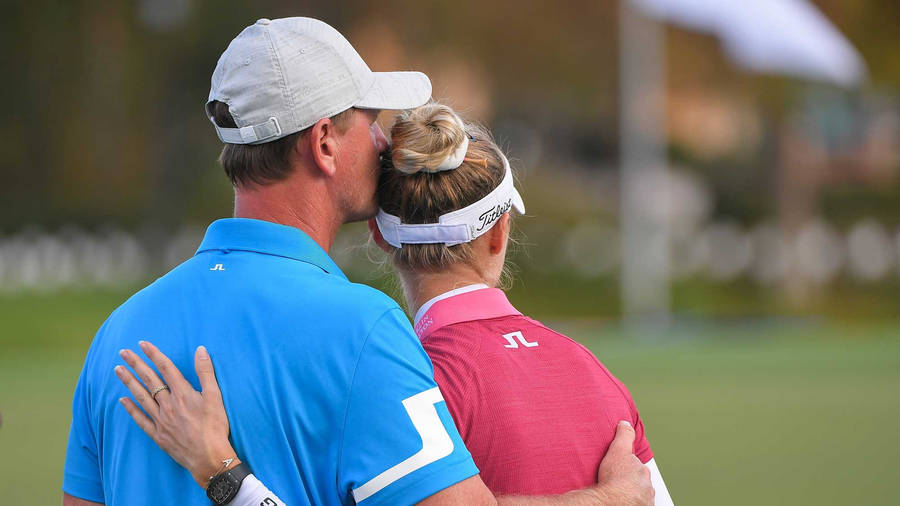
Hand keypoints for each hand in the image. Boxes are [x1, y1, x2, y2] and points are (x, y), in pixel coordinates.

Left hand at [114, 341, 237, 488]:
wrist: (209, 457)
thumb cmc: (215, 426)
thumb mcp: (215, 396)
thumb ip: (206, 372)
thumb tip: (200, 350)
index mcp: (183, 393)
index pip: (165, 368)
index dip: (154, 354)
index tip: (142, 344)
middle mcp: (168, 404)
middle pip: (149, 379)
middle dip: (136, 364)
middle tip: (123, 352)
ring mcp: (160, 419)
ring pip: (141, 396)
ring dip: (129, 382)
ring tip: (118, 370)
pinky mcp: (158, 434)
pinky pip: (140, 419)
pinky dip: (131, 409)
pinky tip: (122, 400)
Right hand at [593, 421, 653, 505]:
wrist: (611, 502)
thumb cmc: (614, 480)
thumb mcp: (618, 450)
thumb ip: (624, 436)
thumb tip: (625, 423)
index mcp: (643, 472)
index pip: (637, 467)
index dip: (627, 467)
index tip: (619, 470)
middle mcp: (647, 487)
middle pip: (639, 482)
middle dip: (631, 481)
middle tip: (616, 482)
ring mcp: (644, 500)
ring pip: (638, 495)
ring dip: (631, 493)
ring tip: (617, 493)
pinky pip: (635, 504)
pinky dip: (629, 503)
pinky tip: (620, 501)